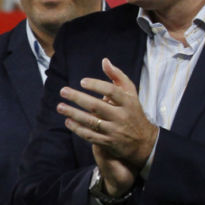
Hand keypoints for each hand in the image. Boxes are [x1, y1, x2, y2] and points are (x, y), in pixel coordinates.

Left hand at [58, 58, 157, 179]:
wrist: (144, 142)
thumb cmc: (134, 112)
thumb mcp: (131, 93)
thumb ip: (118, 76)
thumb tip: (104, 61)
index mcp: (128, 102)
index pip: (112, 91)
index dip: (96, 85)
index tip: (82, 81)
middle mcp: (121, 116)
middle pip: (97, 106)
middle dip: (78, 98)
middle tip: (63, 91)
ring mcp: (114, 131)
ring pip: (91, 122)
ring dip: (73, 114)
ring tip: (60, 107)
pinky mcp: (108, 143)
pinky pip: (90, 136)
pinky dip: (77, 129)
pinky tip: (68, 121)